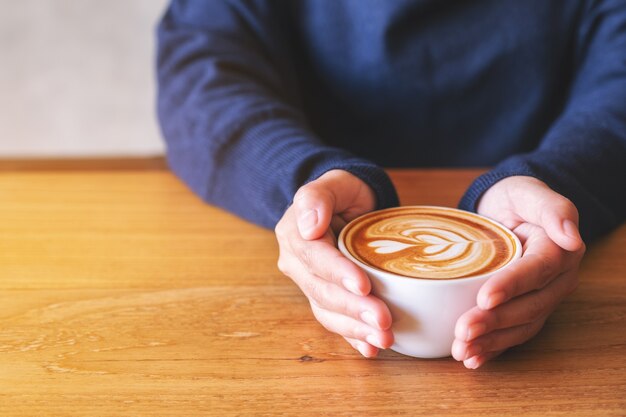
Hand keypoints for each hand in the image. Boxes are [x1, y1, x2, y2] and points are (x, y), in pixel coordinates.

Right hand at [275, 170, 393, 356]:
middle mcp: (296, 263)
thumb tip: (308, 225)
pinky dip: (351, 337)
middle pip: (322, 291)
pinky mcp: (324, 298)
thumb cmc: (344, 192)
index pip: (315, 257)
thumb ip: (317, 197)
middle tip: (384, 321)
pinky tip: (370, 349)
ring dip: (355, 328)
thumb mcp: (335, 182)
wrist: (347, 207)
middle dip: (352, 309)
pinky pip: (334, 321)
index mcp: (294, 234)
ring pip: (327, 311)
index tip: (363, 286)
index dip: (337, 273)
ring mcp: (309, 283)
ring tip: (384, 338)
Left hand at [452, 176, 584, 368]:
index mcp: (558, 252)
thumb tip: (572, 237)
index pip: (535, 272)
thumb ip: (553, 209)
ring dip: (491, 342)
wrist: (506, 211)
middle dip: (495, 322)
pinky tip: (473, 359)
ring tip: (463, 351)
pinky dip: (493, 349)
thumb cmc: (517, 198)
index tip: (484, 298)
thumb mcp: (529, 192)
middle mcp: (554, 281)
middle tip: (463, 331)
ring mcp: (540, 299)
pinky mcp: (523, 310)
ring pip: (520, 326)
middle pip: (528, 306)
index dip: (511, 286)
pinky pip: (512, 334)